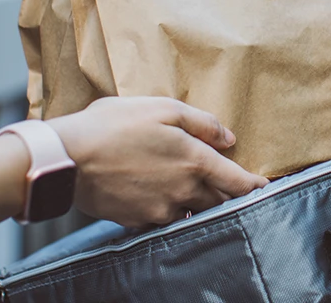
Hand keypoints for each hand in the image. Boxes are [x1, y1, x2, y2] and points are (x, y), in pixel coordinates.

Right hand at [47, 97, 267, 227]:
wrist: (67, 159)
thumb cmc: (113, 125)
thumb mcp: (161, 108)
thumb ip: (201, 123)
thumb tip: (229, 138)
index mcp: (194, 161)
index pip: (237, 182)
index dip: (253, 185)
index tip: (263, 186)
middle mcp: (184, 191)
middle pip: (218, 200)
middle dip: (227, 195)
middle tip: (231, 187)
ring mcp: (162, 210)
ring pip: (194, 212)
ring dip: (201, 204)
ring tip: (198, 192)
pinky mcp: (140, 221)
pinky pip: (166, 220)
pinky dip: (172, 211)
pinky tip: (163, 198)